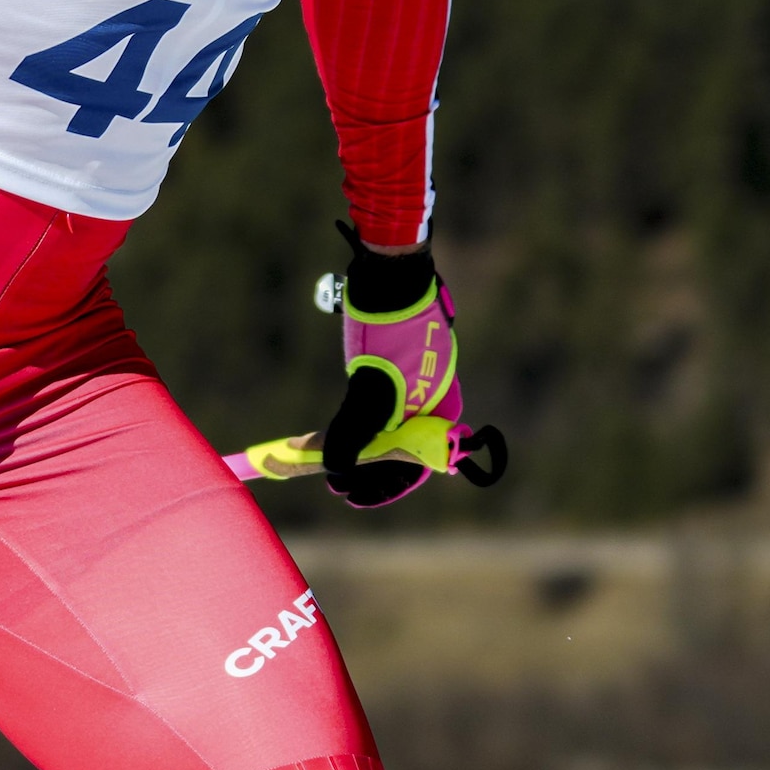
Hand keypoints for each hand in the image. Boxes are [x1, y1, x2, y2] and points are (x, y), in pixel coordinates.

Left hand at [314, 225, 464, 509]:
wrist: (390, 273)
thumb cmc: (390, 329)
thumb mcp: (370, 388)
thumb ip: (354, 431)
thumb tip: (335, 472)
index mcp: (441, 412)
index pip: (415, 467)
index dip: (380, 487)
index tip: (347, 496)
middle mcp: (432, 403)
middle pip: (400, 452)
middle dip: (366, 471)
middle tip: (333, 483)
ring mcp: (415, 385)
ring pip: (387, 431)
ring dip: (359, 449)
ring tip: (329, 461)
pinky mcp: (397, 368)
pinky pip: (381, 408)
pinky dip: (360, 423)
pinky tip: (338, 432)